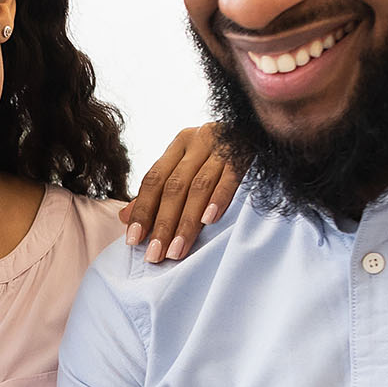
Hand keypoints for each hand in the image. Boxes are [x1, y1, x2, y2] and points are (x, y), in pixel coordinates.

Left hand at [121, 123, 244, 263]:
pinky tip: (208, 221)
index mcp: (181, 144)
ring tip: (176, 251)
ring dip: (186, 222)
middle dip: (162, 224)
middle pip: (174, 187)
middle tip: (155, 255)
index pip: (154, 179)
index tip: (133, 240)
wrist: (263, 131)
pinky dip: (217, 199)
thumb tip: (124, 217)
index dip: (142, 210)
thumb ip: (159, 192)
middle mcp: (199, 141)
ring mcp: (223, 147)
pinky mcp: (245, 154)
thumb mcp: (189, 166)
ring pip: (198, 187)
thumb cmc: (222, 157)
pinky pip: (229, 179)